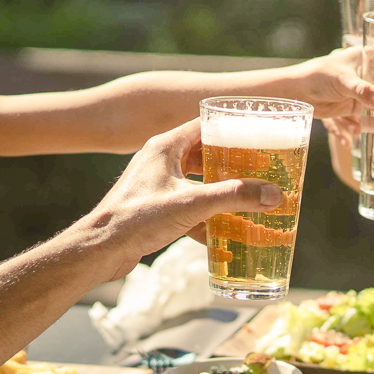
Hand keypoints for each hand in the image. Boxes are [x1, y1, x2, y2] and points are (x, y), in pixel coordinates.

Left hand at [84, 119, 280, 275]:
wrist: (100, 248)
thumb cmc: (137, 218)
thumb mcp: (192, 204)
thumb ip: (234, 197)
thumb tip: (274, 194)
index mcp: (165, 146)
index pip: (205, 125)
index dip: (232, 129)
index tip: (257, 137)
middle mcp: (159, 160)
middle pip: (203, 154)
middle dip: (230, 165)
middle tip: (258, 171)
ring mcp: (155, 184)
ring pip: (195, 182)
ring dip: (218, 192)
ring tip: (245, 200)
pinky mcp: (152, 207)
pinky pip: (185, 206)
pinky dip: (203, 217)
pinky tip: (220, 235)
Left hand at [285, 46, 373, 128]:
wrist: (293, 92)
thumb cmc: (317, 76)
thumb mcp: (343, 81)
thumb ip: (363, 91)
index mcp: (365, 58)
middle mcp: (364, 74)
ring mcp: (358, 92)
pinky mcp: (349, 108)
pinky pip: (360, 120)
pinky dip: (354, 129)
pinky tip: (351, 139)